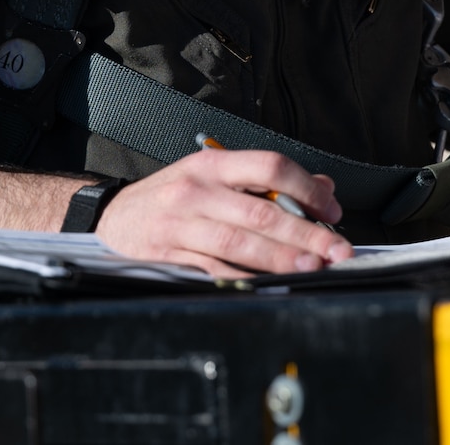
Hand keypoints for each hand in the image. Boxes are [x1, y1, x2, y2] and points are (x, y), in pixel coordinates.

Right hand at [94, 148, 353, 279]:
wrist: (112, 219)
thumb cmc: (170, 197)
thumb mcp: (213, 175)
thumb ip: (265, 180)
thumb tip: (322, 187)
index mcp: (212, 164)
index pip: (268, 166)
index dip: (306, 188)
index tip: (331, 209)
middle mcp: (196, 190)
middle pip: (262, 210)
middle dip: (306, 233)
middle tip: (337, 249)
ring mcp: (181, 224)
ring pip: (240, 242)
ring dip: (281, 257)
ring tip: (312, 267)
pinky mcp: (170, 256)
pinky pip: (215, 269)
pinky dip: (246, 278)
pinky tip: (270, 283)